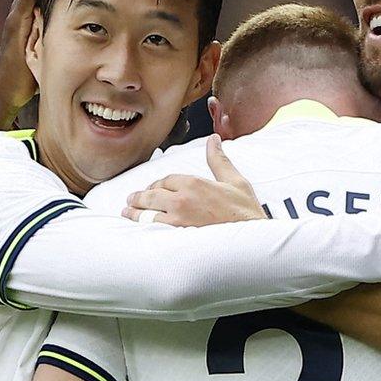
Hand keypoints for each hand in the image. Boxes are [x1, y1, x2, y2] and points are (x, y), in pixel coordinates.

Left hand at [123, 136, 266, 226]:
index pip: (166, 180)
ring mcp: (177, 220)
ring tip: (127, 211)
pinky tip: (137, 228)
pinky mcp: (177, 238)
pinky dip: (142, 227)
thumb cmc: (246, 213)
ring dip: (134, 212)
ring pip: (147, 213)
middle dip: (140, 196)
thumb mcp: (235, 181)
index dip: (157, 184)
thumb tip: (213, 140)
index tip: (153, 188)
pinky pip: (152, 230)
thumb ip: (219, 160)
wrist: (253, 240)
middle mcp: (182, 200)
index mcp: (194, 184)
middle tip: (131, 199)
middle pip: (152, 194)